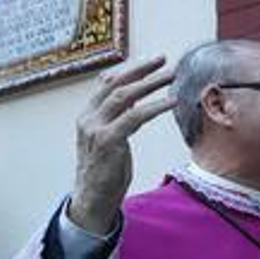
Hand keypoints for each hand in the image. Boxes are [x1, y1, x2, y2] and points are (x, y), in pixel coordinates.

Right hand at [68, 57, 176, 235]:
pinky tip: (171, 101)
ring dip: (151, 83)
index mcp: (88, 115)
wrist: (93, 199)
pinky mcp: (108, 141)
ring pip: (125, 96)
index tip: (152, 62)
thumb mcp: (109, 139)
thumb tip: (133, 100)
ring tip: (172, 75)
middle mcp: (88, 118)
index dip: (130, 70)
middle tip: (164, 59)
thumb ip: (117, 118)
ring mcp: (96, 129)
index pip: (108, 84)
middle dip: (142, 70)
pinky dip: (154, 106)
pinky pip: (134, 117)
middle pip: (116, 84)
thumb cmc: (105, 170)